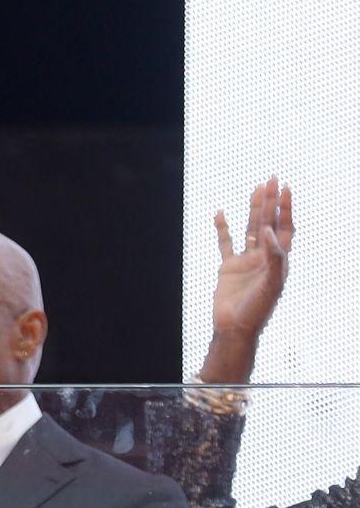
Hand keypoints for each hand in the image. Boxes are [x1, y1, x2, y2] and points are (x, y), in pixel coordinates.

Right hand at [204, 178, 294, 379]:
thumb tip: (267, 230)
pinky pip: (225, 242)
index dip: (285, 208)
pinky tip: (220, 213)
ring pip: (250, 228)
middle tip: (272, 179)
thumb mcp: (271, 284)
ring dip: (252, 209)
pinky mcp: (228, 267)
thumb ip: (274, 257)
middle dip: (271, 201)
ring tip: (255, 188)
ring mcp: (246, 261)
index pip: (284, 228)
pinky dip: (223, 228)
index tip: (285, 189)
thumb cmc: (257, 310)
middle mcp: (264, 257)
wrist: (235, 328)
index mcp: (279, 260)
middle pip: (268, 222)